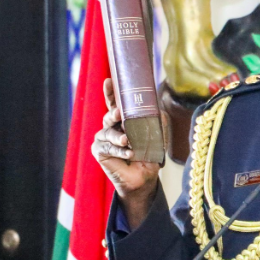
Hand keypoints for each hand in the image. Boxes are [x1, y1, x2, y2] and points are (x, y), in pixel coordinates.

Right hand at [91, 78, 167, 226]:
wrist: (143, 179)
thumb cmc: (148, 156)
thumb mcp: (156, 139)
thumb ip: (157, 124)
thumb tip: (160, 111)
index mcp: (123, 121)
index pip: (116, 104)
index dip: (110, 92)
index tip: (108, 80)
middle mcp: (111, 127)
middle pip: (109, 115)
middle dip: (114, 113)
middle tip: (119, 114)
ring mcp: (103, 139)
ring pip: (108, 132)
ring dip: (119, 137)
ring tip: (128, 142)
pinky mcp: (99, 151)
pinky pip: (107, 147)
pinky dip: (118, 150)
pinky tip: (128, 154)